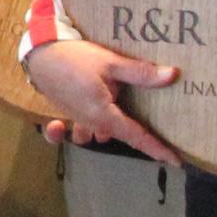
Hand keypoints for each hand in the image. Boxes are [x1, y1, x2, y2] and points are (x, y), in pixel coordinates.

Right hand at [21, 37, 176, 164]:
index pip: (137, 137)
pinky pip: (76, 131)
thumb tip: (172, 75)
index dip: (157, 149)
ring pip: (100, 135)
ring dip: (112, 131)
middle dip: (138, 137)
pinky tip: (76, 127)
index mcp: (104, 115)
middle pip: (121, 136)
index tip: (176, 162)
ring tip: (128, 119)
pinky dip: (75, 133)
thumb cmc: (75, 58)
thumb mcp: (110, 63)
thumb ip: (141, 73)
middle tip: (160, 134)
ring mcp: (78, 121)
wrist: (40, 55)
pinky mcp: (69, 113)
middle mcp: (91, 124)